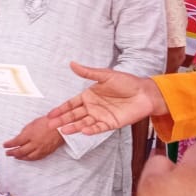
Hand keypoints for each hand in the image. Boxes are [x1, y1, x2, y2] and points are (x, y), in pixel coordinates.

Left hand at [3, 116, 63, 160]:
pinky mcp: (46, 152)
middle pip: (20, 151)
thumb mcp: (32, 124)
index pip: (16, 142)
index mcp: (30, 135)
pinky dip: (29, 159)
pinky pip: (35, 158)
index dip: (9, 144)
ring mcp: (40, 149)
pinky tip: (26, 158)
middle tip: (7, 153)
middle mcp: (34, 144)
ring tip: (15, 157)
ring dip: (19, 157)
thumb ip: (25, 132)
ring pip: (27, 156)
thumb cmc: (47, 122)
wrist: (60, 127)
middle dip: (12, 152)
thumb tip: (19, 138)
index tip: (5, 145)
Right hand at [45, 63, 165, 134]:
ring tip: (63, 130)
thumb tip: (72, 64)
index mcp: (89, 95)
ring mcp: (100, 116)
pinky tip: (82, 131)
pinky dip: (90, 130)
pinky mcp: (110, 123)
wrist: (144, 93)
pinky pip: (98, 128)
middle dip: (62, 120)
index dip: (60, 109)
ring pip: (83, 123)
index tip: (50, 114)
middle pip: (74, 115)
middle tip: (50, 125)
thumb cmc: (126, 82)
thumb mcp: (105, 75)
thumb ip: (88, 73)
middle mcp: (92, 107)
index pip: (71, 104)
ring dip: (73, 127)